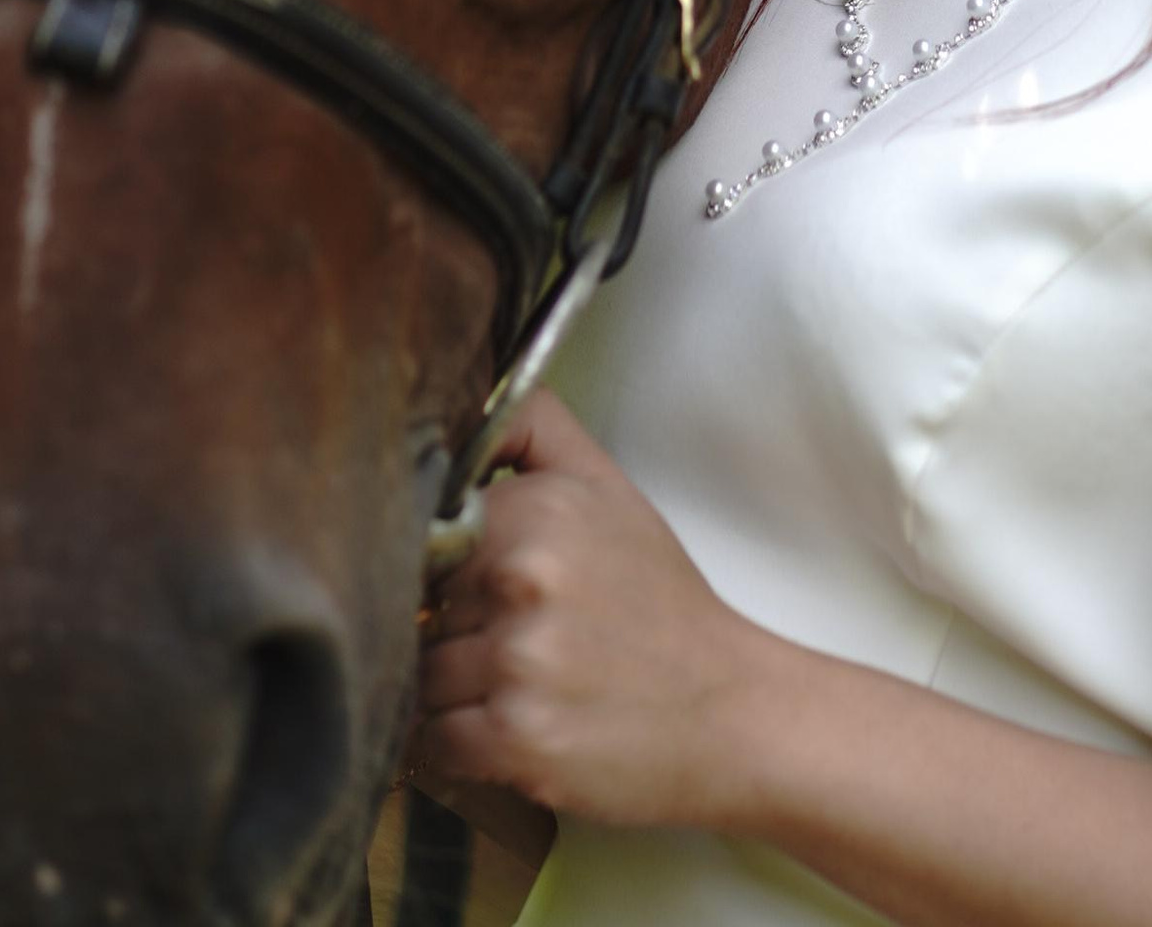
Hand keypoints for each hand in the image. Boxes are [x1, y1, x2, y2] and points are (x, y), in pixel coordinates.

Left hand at [410, 391, 775, 832]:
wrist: (730, 709)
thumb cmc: (661, 605)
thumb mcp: (608, 488)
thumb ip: (531, 432)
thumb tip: (463, 409)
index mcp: (538, 510)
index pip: (427, 537)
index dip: (452, 566)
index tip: (492, 586)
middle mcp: (523, 578)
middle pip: (422, 608)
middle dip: (458, 628)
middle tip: (527, 639)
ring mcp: (518, 661)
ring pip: (423, 676)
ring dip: (461, 691)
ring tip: (529, 685)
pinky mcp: (515, 739)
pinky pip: (435, 740)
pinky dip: (465, 744)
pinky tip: (520, 726)